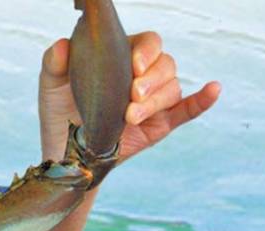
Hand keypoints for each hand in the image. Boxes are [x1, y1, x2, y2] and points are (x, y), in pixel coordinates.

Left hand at [38, 31, 220, 162]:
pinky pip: (188, 110)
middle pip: (166, 64)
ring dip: (155, 101)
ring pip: (172, 88)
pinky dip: (202, 101)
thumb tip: (62, 44)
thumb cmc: (59, 112)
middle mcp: (142, 77)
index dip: (147, 51)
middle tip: (132, 94)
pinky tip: (213, 89)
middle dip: (152, 79)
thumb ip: (53, 63)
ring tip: (130, 116)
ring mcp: (153, 101)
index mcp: (122, 58)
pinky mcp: (160, 124)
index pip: (148, 43)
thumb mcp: (51, 86)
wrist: (65, 152)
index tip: (134, 67)